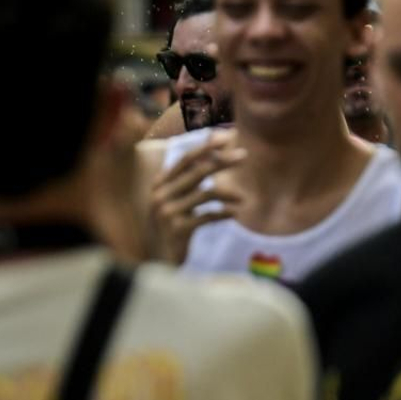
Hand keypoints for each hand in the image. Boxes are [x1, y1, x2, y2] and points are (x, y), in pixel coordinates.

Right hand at [146, 133, 245, 264]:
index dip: (206, 147)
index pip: (186, 159)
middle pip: (198, 171)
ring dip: (229, 194)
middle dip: (223, 161)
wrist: (156, 262)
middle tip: (244, 155)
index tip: (226, 137)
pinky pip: (208, 215)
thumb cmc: (170, 228)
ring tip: (243, 198)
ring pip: (206, 193)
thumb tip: (215, 155)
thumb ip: (189, 182)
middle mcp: (161, 195)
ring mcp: (168, 212)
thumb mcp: (175, 202)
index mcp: (159, 184)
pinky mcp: (178, 229)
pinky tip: (234, 214)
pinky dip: (224, 213)